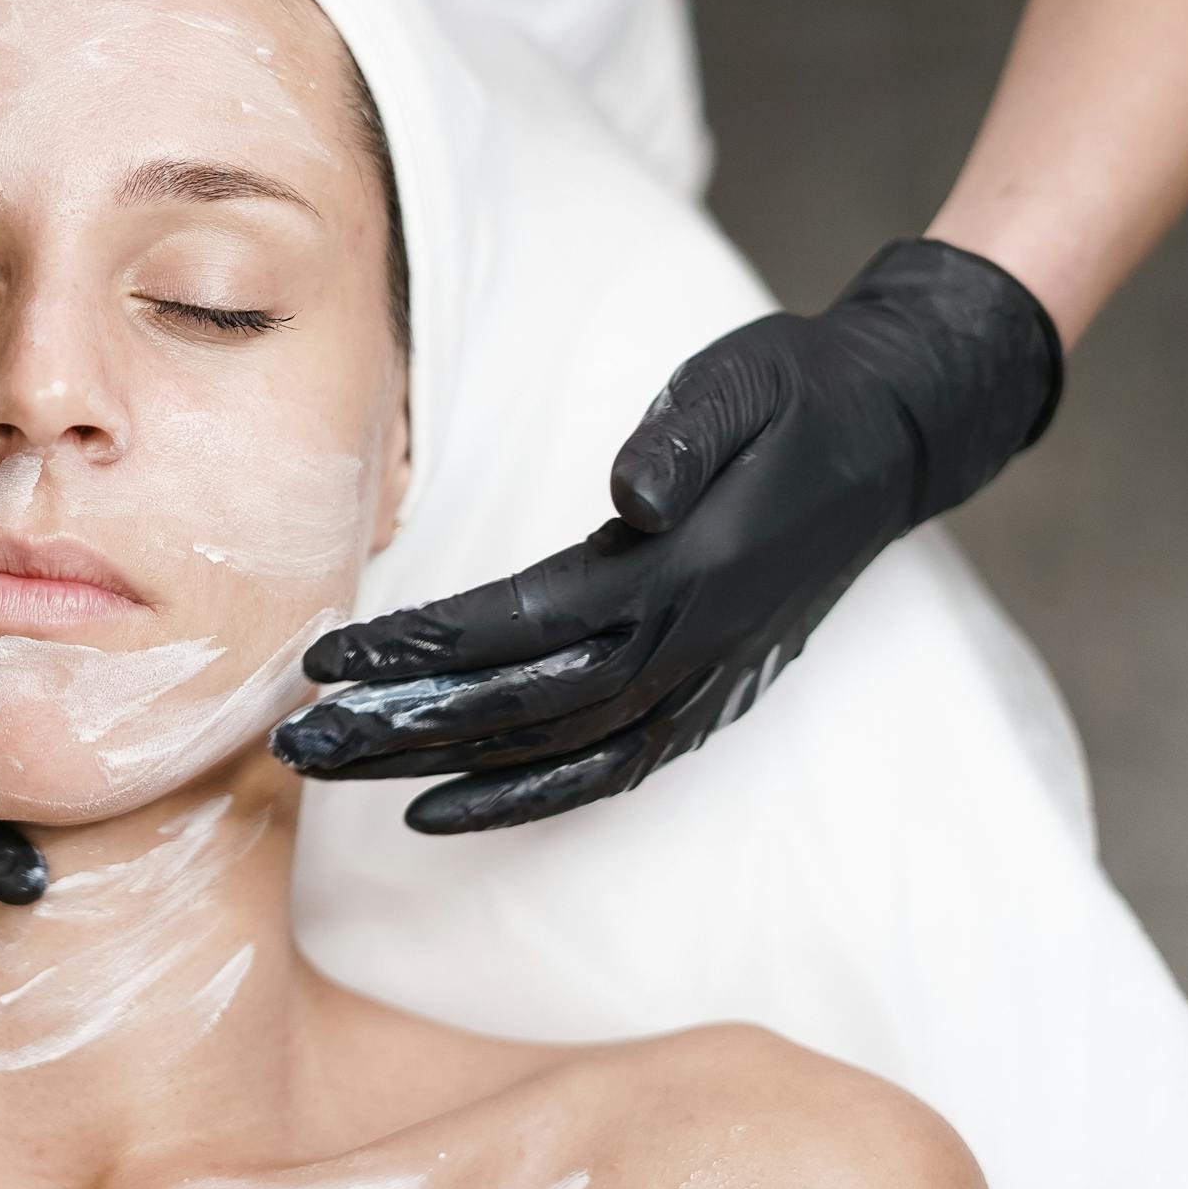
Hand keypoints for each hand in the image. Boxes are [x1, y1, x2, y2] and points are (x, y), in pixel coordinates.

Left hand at [271, 239, 1059, 832]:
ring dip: (438, 770)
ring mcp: (702, 680)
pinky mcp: (709, 694)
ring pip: (552, 753)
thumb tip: (635, 493)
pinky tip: (444, 806)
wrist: (894, 428)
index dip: (422, 648)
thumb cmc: (795, 392)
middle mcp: (687, 644)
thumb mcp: (740, 382)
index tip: (328, 657)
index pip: (521, 624)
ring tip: (336, 775)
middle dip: (398, 728)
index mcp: (680, 570)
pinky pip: (608, 770)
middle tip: (293, 742)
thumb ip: (684, 437)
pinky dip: (525, 799)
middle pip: (518, 709)